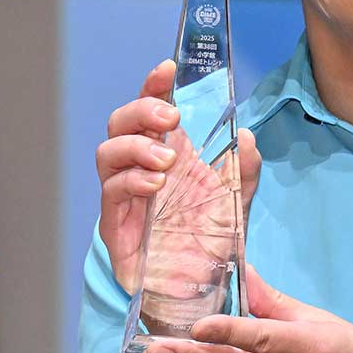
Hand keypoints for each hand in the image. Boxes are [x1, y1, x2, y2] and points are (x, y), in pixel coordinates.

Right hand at [96, 59, 261, 293]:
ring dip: (136, 146)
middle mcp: (139, 165)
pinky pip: (110, 193)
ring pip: (107, 153)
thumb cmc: (211, 231)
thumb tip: (245, 138)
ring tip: (166, 159)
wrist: (203, 283)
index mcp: (166, 148)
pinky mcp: (116, 224)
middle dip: (141, 110)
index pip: (151, 107)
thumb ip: (244, 163)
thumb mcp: (238, 192)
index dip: (154, 85)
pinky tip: (155, 185)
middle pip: (120, 122)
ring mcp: (124, 194)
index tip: (167, 69)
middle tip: (170, 117)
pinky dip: (131, 182)